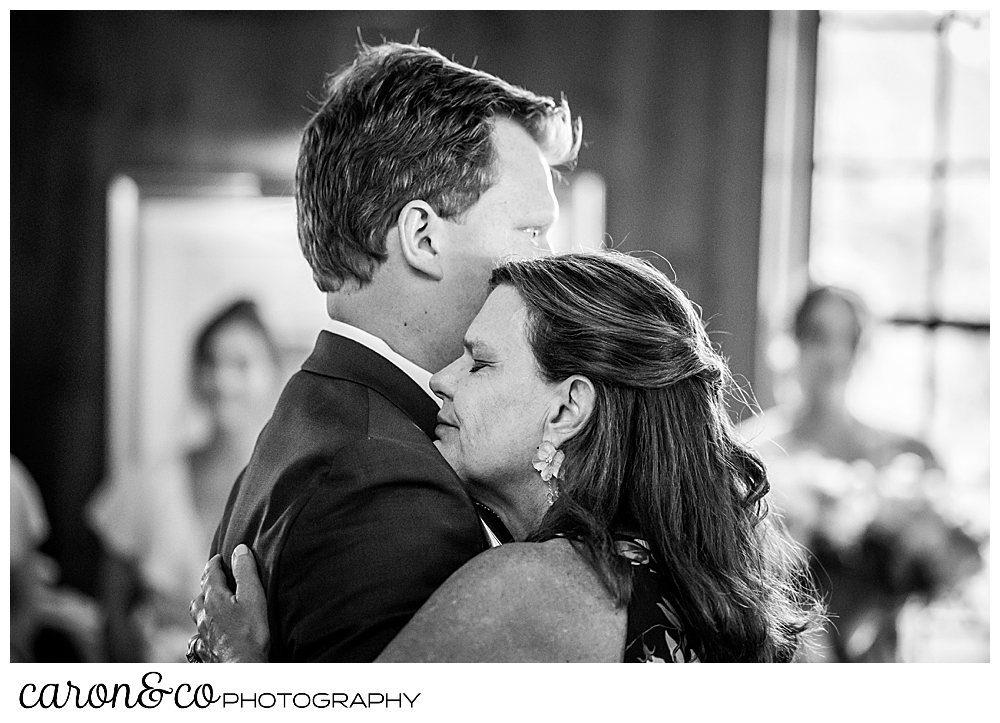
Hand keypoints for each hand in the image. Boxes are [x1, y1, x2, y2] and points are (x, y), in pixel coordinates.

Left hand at [188, 545, 269, 662]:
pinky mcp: (204, 650)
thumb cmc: (250, 633)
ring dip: (202, 605)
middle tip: (215, 577)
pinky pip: (198, 636)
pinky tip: (206, 634)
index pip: (211, 574)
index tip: (219, 557)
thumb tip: (239, 550)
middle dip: (207, 583)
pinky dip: (201, 630)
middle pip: (201, 594)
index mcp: (214, 598)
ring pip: (196, 614)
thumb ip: (245, 572)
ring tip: (208, 603)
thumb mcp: (253, 596)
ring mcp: (202, 633)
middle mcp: (203, 614)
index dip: (215, 563)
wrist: (241, 668)